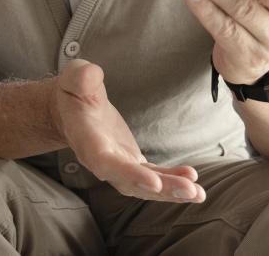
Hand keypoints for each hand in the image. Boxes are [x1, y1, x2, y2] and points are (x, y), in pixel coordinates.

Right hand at [54, 60, 203, 202]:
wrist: (71, 110)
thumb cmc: (74, 92)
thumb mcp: (74, 78)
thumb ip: (81, 77)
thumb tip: (90, 74)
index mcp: (87, 140)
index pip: (106, 162)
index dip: (129, 174)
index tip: (153, 181)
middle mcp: (102, 160)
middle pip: (130, 182)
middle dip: (161, 188)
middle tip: (189, 190)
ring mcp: (118, 165)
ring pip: (144, 185)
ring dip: (171, 190)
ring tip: (197, 193)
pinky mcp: (131, 163)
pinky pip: (152, 176)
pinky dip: (172, 180)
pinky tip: (192, 180)